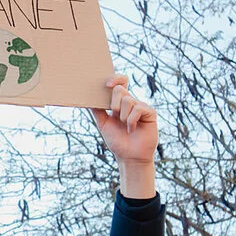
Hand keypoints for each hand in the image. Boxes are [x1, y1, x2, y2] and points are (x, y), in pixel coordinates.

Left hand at [90, 74, 157, 197]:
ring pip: (127, 100)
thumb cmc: (117, 141)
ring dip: (122, 116)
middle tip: (115, 116)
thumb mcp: (103, 124)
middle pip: (120, 90)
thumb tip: (86, 98)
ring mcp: (141, 107)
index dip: (115, 79)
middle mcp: (131, 102)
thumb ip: (97, 110)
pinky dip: (131, 121)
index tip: (107, 84)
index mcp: (120, 103)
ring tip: (125, 126)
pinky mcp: (150, 113)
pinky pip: (137, 109)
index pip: (120, 83)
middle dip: (113, 104)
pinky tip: (132, 129)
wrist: (129, 157)